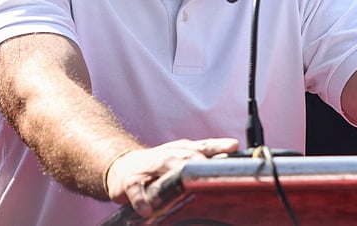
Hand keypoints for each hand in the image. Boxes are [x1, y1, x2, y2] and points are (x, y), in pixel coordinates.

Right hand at [104, 138, 238, 216]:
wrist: (122, 167)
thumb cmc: (158, 165)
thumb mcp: (182, 158)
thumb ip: (204, 159)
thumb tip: (234, 163)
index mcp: (182, 151)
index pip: (204, 146)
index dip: (218, 146)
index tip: (233, 146)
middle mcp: (167, 155)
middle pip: (186, 156)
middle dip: (199, 162)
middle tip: (212, 173)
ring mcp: (148, 166)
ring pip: (164, 165)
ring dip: (173, 175)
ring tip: (184, 186)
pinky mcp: (130, 181)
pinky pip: (137, 189)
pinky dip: (142, 199)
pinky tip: (148, 210)